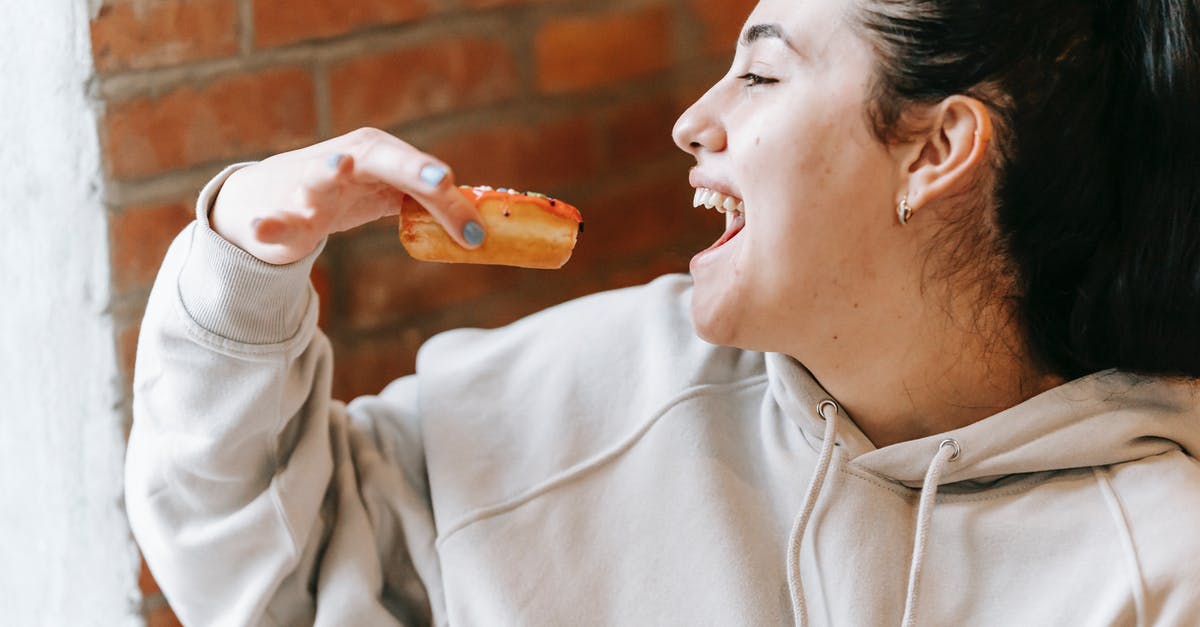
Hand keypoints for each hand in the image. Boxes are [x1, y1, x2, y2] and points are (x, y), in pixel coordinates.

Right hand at [210, 127, 484, 264]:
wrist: (268, 199)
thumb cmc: (343, 191)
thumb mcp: (388, 194)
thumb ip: (430, 205)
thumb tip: (480, 228)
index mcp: (377, 154)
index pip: (420, 174)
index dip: (448, 198)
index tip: (474, 224)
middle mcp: (343, 160)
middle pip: (381, 159)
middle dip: (412, 167)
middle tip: (442, 180)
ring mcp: (306, 185)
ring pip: (318, 177)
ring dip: (328, 171)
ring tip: (339, 165)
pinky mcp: (277, 215)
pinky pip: (272, 220)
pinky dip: (265, 224)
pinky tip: (260, 227)